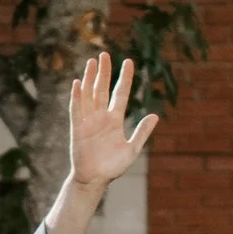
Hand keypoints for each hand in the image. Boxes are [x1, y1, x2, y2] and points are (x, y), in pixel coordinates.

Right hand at [65, 48, 157, 199]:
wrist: (95, 179)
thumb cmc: (113, 166)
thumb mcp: (132, 148)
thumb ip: (142, 132)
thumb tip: (155, 116)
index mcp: (115, 120)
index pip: (120, 93)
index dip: (124, 78)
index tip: (128, 61)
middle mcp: (101, 117)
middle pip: (101, 89)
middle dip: (103, 72)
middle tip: (104, 54)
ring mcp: (88, 121)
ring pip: (89, 94)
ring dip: (89, 78)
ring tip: (91, 62)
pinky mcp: (78, 129)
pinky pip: (77, 110)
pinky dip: (77, 97)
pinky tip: (78, 83)